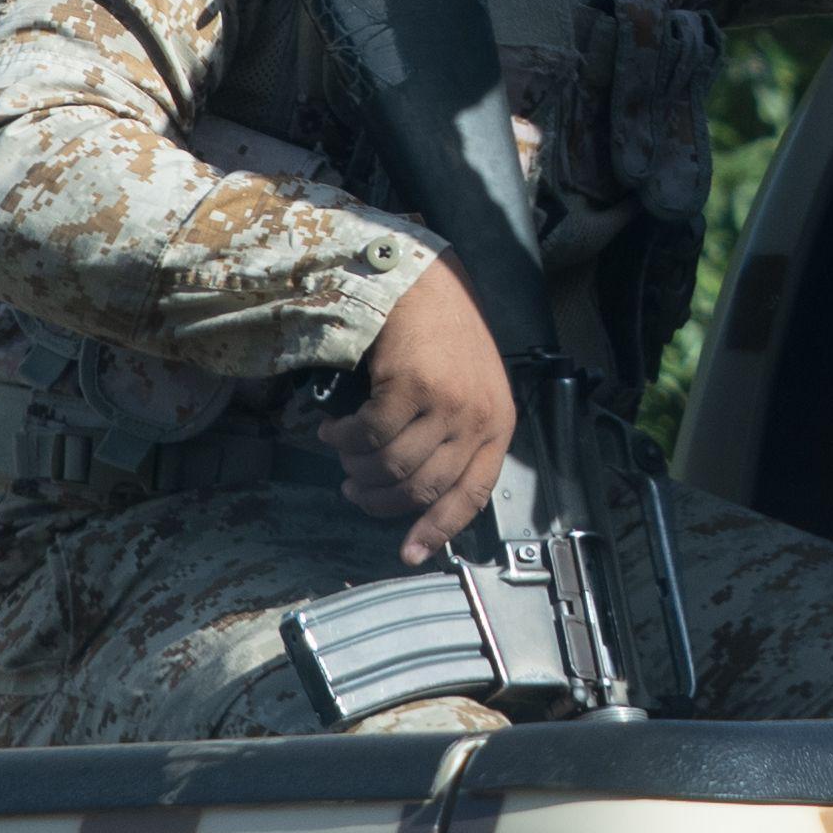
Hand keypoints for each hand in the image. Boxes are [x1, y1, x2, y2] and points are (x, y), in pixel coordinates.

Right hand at [319, 261, 517, 565]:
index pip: (471, 495)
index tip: (409, 554)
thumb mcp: (469, 389)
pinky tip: (334, 429)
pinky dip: (344, 439)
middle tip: (354, 489)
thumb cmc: (443, 334)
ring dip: (357, 468)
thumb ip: (455, 436)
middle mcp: (478, 417)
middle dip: (380, 499)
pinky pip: (370, 435)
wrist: (424, 278)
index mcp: (498, 424)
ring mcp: (447, 401)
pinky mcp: (412, 384)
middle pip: (423, 487)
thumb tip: (418, 495)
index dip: (437, 529)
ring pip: (393, 465)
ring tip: (343, 453)